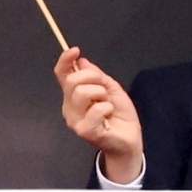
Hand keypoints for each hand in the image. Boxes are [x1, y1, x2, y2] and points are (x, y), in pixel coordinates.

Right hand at [54, 46, 143, 182]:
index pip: (62, 75)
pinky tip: (109, 115)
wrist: (128, 140)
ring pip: (81, 93)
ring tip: (107, 103)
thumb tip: (83, 61)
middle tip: (104, 88)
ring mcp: (75, 120)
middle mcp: (70, 107)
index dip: (65, 60)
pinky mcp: (84, 131)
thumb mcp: (111, 89)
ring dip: (101, 94)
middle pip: (72, 81)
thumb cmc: (119, 116)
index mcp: (74, 95)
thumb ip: (97, 76)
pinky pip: (95, 110)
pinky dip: (107, 108)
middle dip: (93, 77)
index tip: (75, 50)